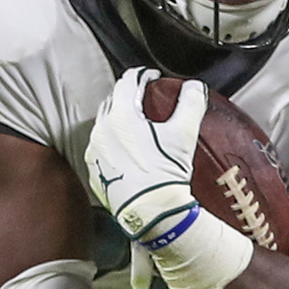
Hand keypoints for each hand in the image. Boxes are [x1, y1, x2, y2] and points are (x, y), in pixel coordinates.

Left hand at [85, 69, 202, 240]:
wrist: (151, 213)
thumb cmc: (166, 174)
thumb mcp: (183, 135)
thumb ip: (190, 104)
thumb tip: (195, 86)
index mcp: (120, 116)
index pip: (127, 82)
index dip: (142, 75)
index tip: (152, 78)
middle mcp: (101, 131)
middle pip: (112, 102)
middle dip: (128, 96)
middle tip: (144, 99)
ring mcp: (95, 152)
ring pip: (104, 125)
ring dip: (117, 120)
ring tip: (135, 125)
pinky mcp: (93, 171)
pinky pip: (100, 149)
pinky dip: (112, 144)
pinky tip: (126, 151)